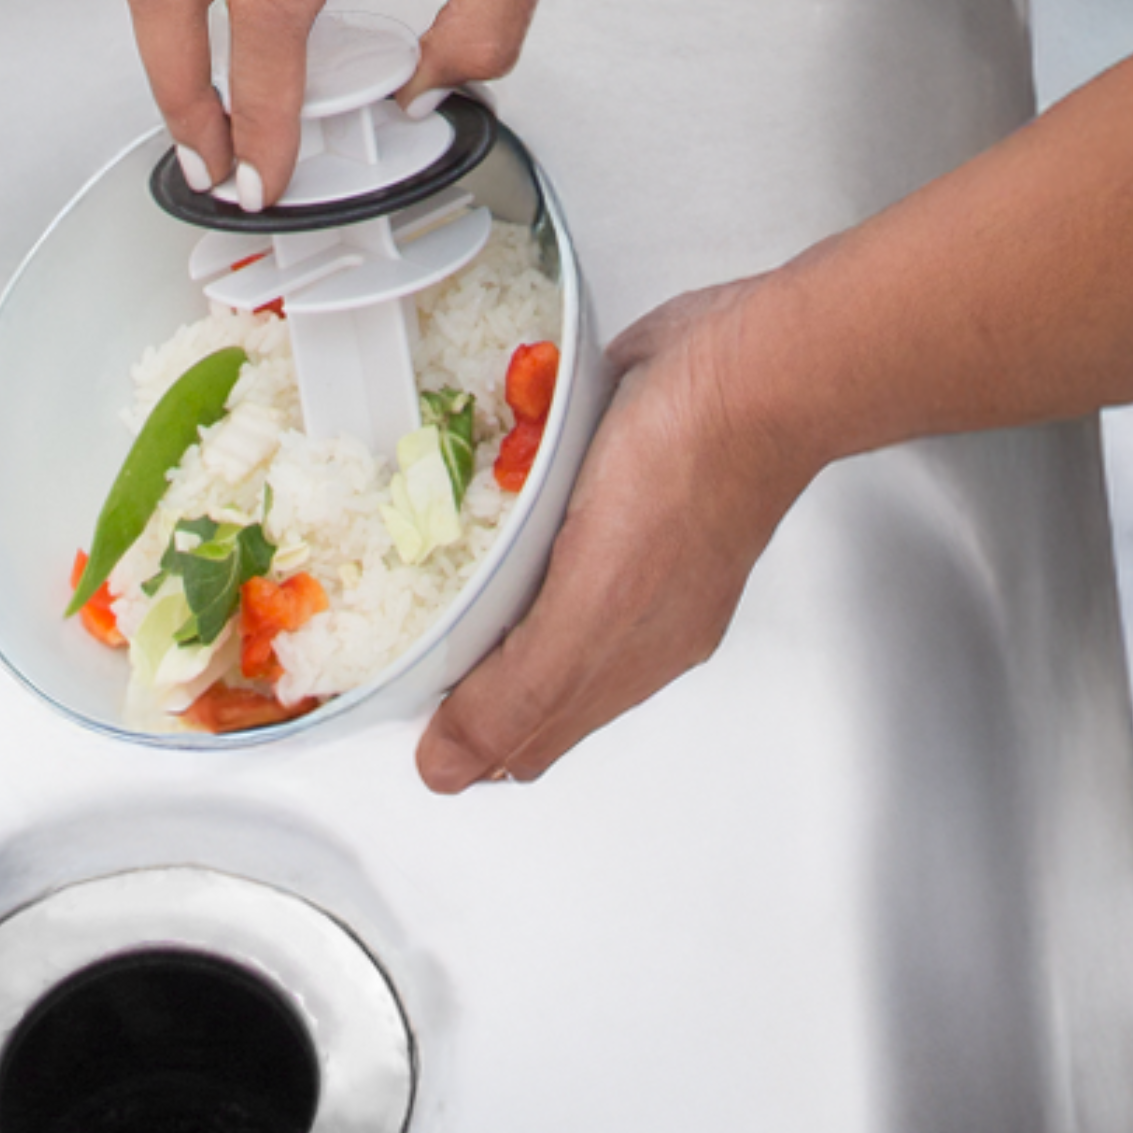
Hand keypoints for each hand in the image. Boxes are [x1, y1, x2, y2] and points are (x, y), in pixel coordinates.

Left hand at [415, 278, 812, 787]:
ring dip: (471, 588)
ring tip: (411, 571)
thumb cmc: (687, 476)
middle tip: (384, 635)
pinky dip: (496, 518)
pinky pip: (539, 515)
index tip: (392, 702)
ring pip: (529, 590)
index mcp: (624, 660)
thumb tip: (448, 769)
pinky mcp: (610, 476)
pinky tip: (465, 498)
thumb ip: (522, 693)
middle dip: (454, 665)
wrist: (748, 363)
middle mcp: (628, 611)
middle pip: (522, 669)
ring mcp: (623, 541)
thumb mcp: (594, 606)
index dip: (457, 735)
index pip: (525, 735)